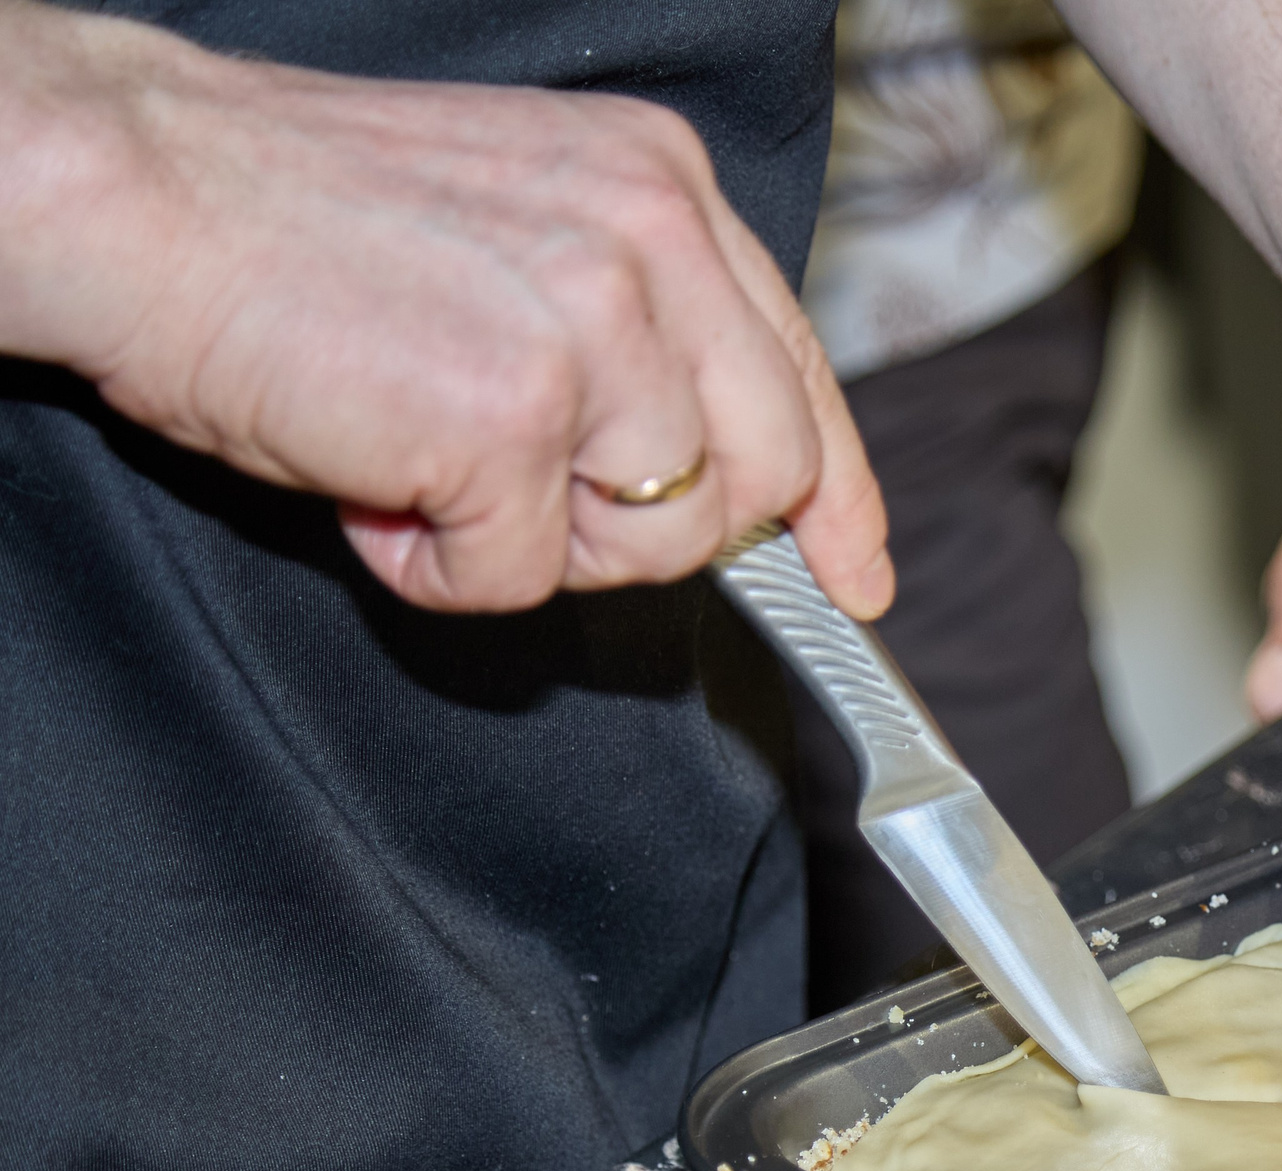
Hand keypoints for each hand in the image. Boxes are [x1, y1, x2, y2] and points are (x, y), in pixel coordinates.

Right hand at [0, 5, 890, 616]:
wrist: (130, 191)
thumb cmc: (289, 222)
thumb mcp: (520, 233)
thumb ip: (636, 327)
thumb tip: (702, 465)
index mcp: (662, 186)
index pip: (802, 370)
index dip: (841, 496)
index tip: (857, 575)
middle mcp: (652, 239)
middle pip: (759, 477)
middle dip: (651, 529)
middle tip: (529, 495)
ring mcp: (593, 325)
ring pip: (653, 541)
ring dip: (531, 541)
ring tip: (419, 456)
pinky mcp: (515, 415)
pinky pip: (524, 579)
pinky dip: (435, 567)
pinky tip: (370, 480)